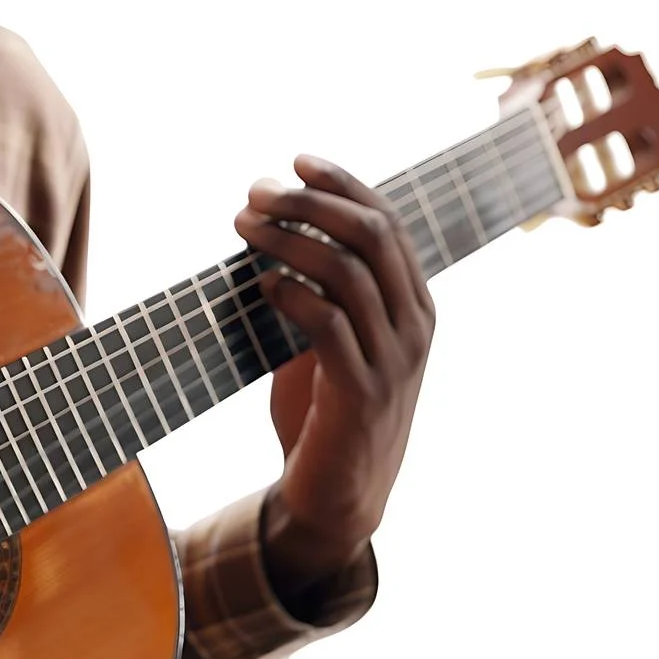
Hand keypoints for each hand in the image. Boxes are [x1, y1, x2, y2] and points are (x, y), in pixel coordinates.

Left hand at [233, 154, 434, 586]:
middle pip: (371, 235)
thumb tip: (269, 229)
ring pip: (346, 272)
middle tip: (255, 194)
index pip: (387, 222)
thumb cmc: (325, 412)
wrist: (338, 497)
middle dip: (309, 203)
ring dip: (289, 240)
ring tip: (243, 229)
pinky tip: (259, 285)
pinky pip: (328, 326)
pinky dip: (291, 295)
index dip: (343, 184)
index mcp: (415, 304)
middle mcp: (415, 325)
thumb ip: (317, 291)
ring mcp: (394, 360)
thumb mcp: (329, 341)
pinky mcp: (361, 392)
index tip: (296, 161)